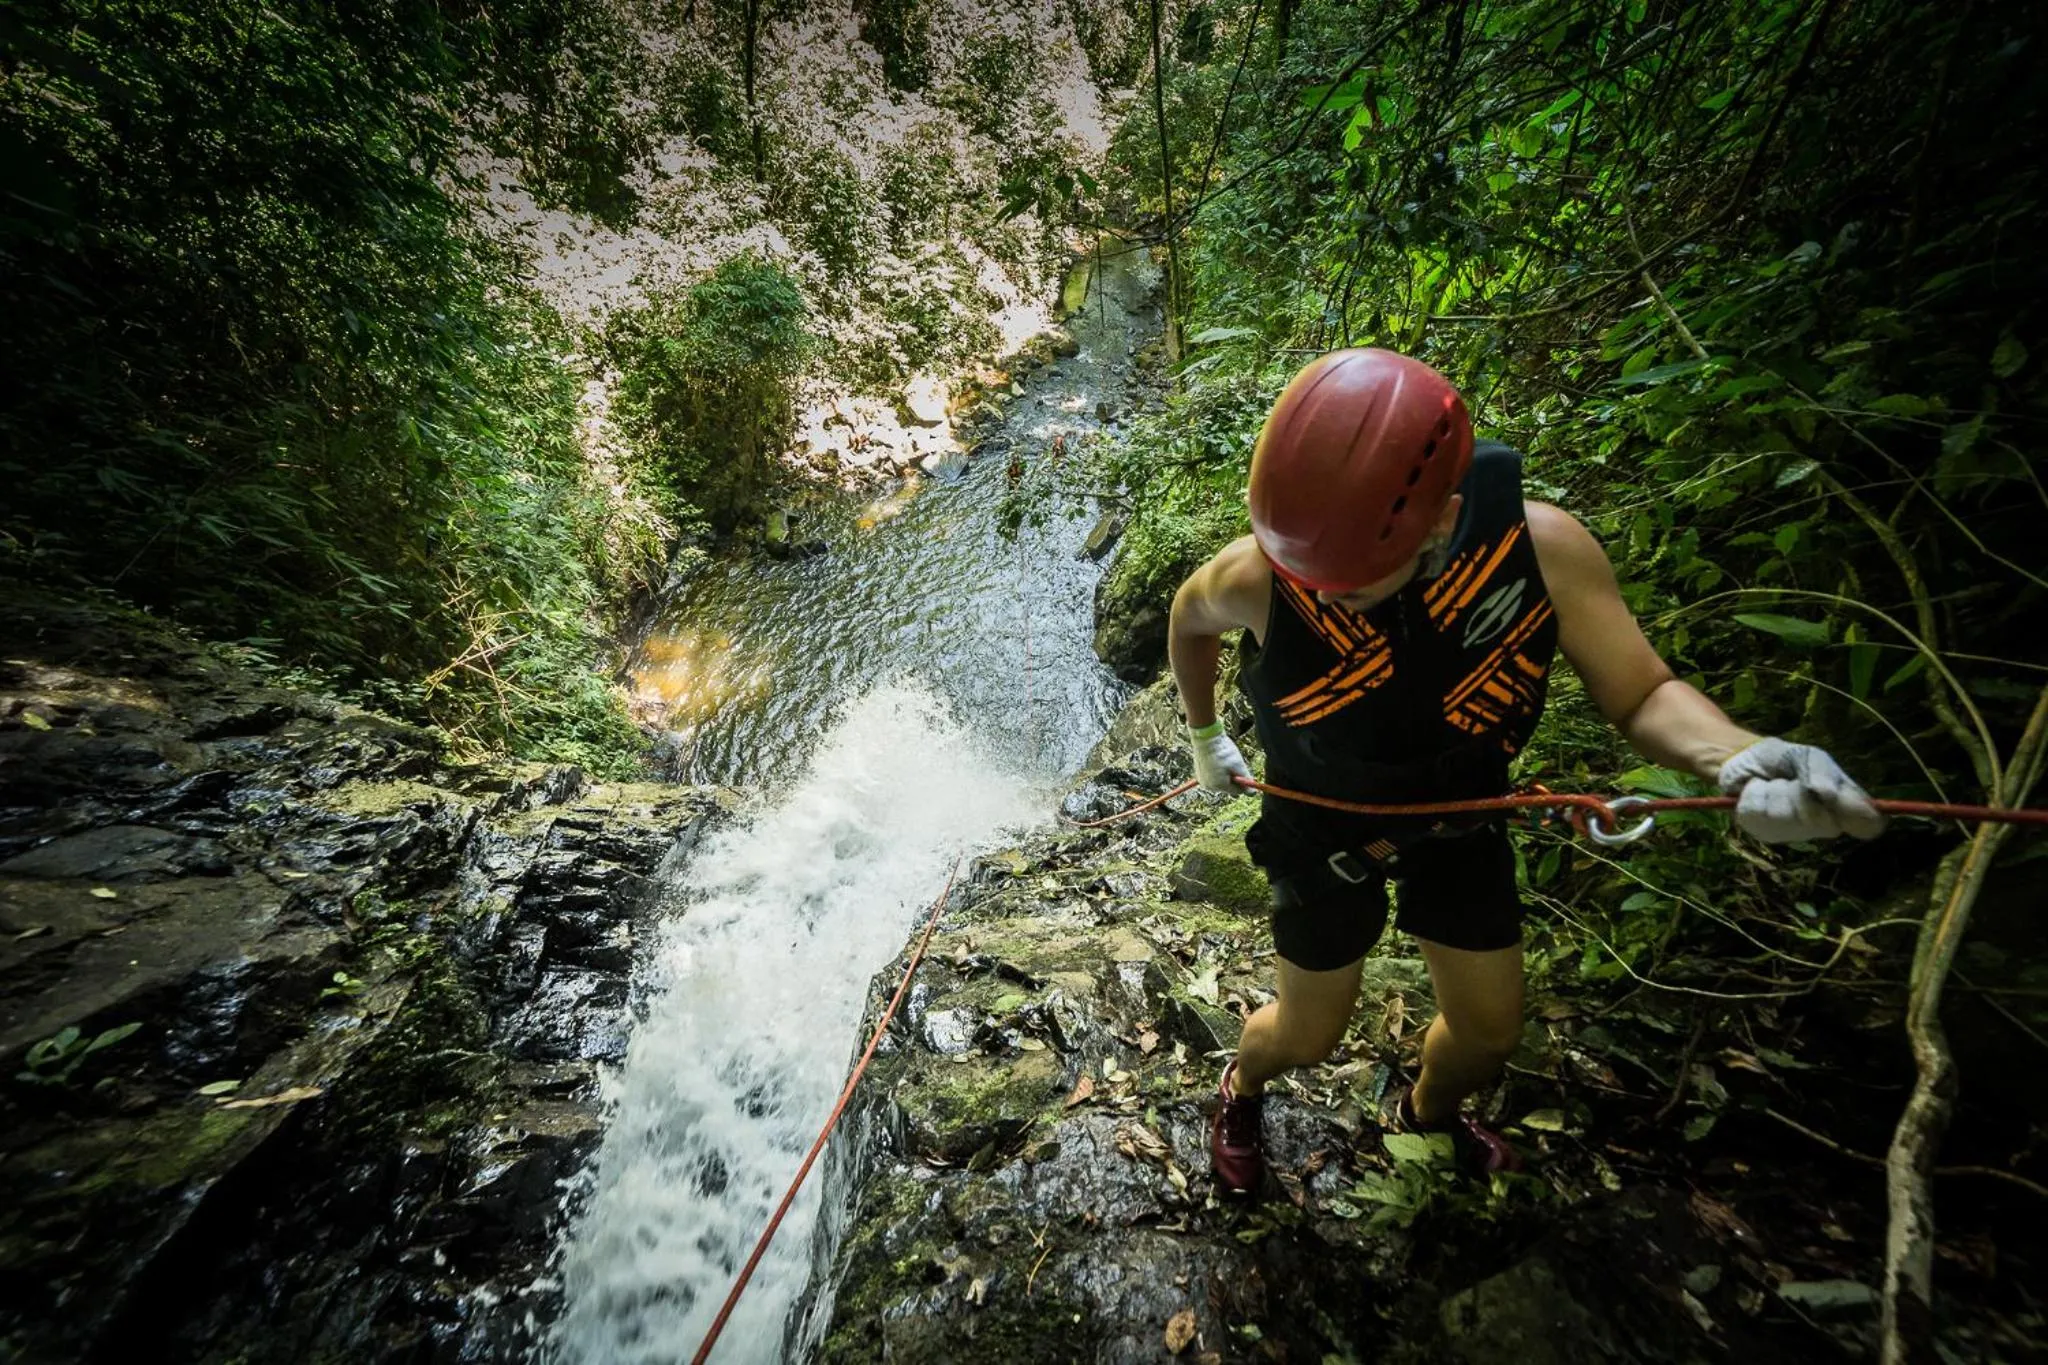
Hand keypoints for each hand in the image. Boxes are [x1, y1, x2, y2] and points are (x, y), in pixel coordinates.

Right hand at [1188, 724, 1251, 792]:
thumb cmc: (1223, 751)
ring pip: (1220, 781)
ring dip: (1226, 774)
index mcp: (1218, 786)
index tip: (1248, 774)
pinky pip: (1213, 776)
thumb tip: (1252, 792)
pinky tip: (1219, 759)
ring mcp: (1202, 780)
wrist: (1206, 738)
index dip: (1244, 783)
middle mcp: (1208, 786)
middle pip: (1228, 787)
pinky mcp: (1199, 773)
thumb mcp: (1239, 765)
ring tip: (1226, 760)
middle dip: (1234, 778)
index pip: (1237, 791)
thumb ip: (1246, 780)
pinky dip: (1218, 771)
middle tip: (1236, 765)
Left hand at [1716, 738, 1884, 842]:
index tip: (1839, 797)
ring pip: (1787, 816)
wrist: (1744, 759)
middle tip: (1793, 780)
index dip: (1860, 817)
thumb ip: (1822, 771)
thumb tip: (1828, 793)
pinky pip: (1760, 813)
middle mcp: (1823, 825)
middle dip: (1803, 793)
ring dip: (1775, 791)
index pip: (1868, 825)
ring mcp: (1793, 832)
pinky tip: (1755, 792)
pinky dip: (1755, 794)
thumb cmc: (1783, 760)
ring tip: (1772, 784)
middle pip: (1824, 822)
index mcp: (1843, 806)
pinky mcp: (1763, 832)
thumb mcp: (1808, 756)